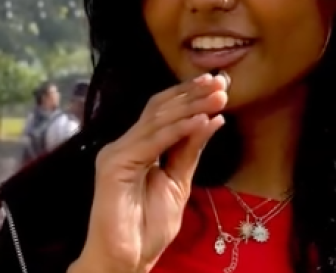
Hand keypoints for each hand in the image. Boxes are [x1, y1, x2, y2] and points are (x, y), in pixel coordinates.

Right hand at [73, 73, 227, 272]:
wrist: (126, 259)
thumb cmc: (147, 227)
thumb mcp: (178, 182)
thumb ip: (189, 151)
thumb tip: (212, 119)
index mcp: (138, 146)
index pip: (163, 111)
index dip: (189, 94)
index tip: (219, 83)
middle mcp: (125, 144)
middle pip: (160, 108)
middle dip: (192, 93)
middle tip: (221, 81)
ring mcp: (117, 153)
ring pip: (157, 120)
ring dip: (191, 106)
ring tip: (218, 97)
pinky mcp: (114, 166)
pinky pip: (152, 142)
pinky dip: (178, 130)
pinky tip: (201, 120)